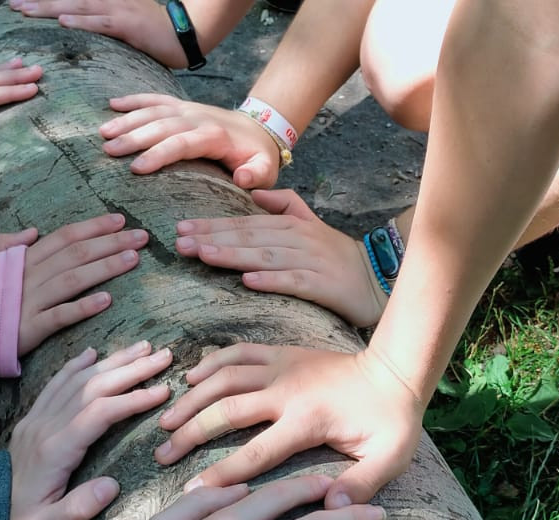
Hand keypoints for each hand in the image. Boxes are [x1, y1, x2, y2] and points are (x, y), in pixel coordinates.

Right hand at [0, 213, 148, 354]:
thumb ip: (8, 243)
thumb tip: (33, 231)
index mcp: (23, 258)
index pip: (64, 237)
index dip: (93, 227)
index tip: (120, 220)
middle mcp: (29, 275)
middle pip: (76, 253)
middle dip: (111, 242)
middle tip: (142, 236)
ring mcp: (29, 301)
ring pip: (73, 279)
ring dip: (105, 267)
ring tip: (133, 259)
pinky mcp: (29, 328)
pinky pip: (60, 315)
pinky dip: (83, 307)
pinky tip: (107, 300)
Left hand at [7, 342, 172, 519]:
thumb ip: (78, 508)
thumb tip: (112, 486)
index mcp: (54, 450)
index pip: (100, 412)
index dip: (132, 399)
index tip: (162, 391)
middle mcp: (44, 427)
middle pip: (92, 387)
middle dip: (130, 369)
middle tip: (163, 356)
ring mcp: (36, 421)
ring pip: (77, 380)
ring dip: (111, 361)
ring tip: (141, 347)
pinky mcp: (31, 421)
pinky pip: (55, 384)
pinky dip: (75, 365)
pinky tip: (92, 353)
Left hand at [10, 0, 190, 68]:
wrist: (183, 33)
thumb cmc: (151, 31)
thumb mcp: (121, 20)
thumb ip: (98, 20)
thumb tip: (73, 25)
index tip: (20, 0)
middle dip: (39, 0)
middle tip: (12, 3)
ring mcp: (118, 9)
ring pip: (77, 5)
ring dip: (49, 7)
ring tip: (24, 9)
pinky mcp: (128, 24)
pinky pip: (100, 22)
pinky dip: (80, 21)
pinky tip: (61, 21)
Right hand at [99, 94, 281, 188]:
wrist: (259, 129)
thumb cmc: (257, 157)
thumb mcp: (265, 170)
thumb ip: (256, 175)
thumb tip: (242, 178)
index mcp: (213, 136)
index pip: (182, 143)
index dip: (159, 154)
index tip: (137, 168)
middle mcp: (197, 118)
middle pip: (161, 126)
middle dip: (134, 138)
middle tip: (109, 151)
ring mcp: (186, 109)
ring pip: (153, 111)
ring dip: (127, 121)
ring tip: (103, 133)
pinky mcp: (180, 106)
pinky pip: (154, 99)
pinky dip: (133, 100)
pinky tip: (111, 105)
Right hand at [154, 344, 422, 508]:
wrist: (396, 369)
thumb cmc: (392, 420)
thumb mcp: (389, 457)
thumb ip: (360, 484)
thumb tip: (330, 508)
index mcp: (306, 420)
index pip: (255, 454)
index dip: (221, 475)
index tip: (190, 492)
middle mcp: (286, 390)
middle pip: (226, 410)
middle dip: (191, 432)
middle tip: (162, 452)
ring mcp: (281, 368)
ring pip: (224, 377)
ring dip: (192, 397)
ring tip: (166, 419)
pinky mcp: (281, 354)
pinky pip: (238, 352)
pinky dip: (212, 362)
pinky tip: (191, 377)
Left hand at [176, 189, 386, 326]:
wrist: (378, 277)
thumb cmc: (337, 254)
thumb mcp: (310, 223)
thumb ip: (283, 203)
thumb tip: (253, 192)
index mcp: (291, 224)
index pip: (245, 222)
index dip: (213, 224)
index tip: (181, 227)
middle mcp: (298, 240)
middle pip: (250, 236)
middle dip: (213, 237)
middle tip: (179, 241)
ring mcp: (310, 262)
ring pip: (265, 257)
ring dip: (233, 255)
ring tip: (203, 255)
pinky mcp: (322, 287)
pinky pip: (293, 282)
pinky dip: (271, 281)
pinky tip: (247, 281)